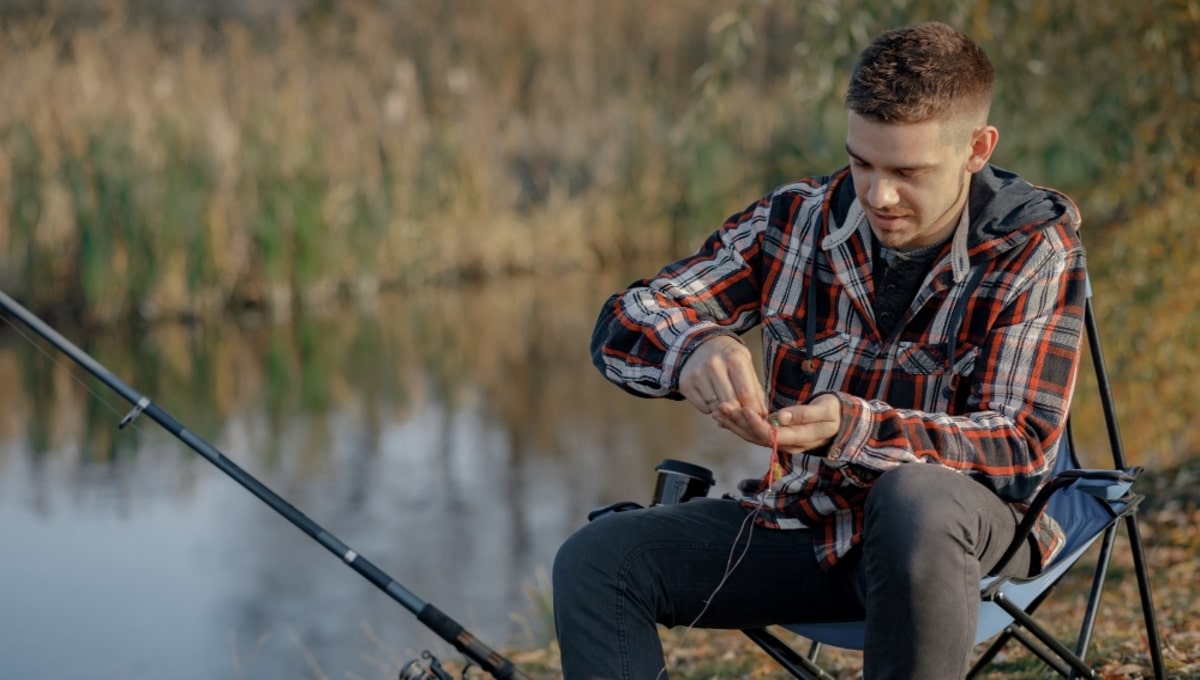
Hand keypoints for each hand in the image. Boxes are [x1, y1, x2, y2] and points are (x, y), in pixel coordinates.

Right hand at [679, 335, 766, 417]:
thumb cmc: (728, 356)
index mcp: (734, 358)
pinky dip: (711, 409)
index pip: (746, 393)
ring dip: (725, 411)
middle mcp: (714, 364)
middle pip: (731, 403)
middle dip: (740, 414)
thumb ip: (754, 389)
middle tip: (744, 416)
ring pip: (716, 408)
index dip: (754, 410)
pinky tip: (713, 397)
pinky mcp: (685, 384)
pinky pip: (704, 408)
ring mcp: (697, 374)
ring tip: (727, 401)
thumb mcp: (745, 365)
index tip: (758, 417)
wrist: (699, 344)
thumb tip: (761, 414)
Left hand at [713, 393, 841, 454]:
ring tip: (718, 411)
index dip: (755, 423)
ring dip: (734, 424)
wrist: (840, 422)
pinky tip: (725, 417)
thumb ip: (804, 414)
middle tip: (722, 407)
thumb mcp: (825, 410)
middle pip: (757, 437)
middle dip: (738, 422)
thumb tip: (781, 417)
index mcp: (799, 438)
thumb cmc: (834, 413)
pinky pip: (754, 433)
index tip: (742, 409)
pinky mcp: (776, 436)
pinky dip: (738, 425)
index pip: (772, 434)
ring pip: (752, 436)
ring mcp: (780, 442)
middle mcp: (786, 444)